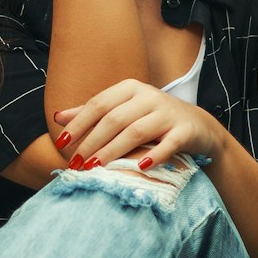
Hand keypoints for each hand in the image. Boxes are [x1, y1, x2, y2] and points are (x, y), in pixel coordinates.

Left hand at [51, 79, 222, 170]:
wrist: (198, 126)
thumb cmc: (153, 119)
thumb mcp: (124, 110)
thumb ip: (93, 113)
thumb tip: (58, 118)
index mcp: (130, 89)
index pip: (99, 104)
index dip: (79, 123)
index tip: (62, 143)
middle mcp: (149, 97)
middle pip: (114, 119)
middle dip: (92, 142)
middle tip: (76, 163)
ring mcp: (168, 113)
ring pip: (136, 131)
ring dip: (113, 151)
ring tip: (95, 168)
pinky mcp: (185, 131)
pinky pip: (168, 144)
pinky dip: (155, 155)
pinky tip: (140, 167)